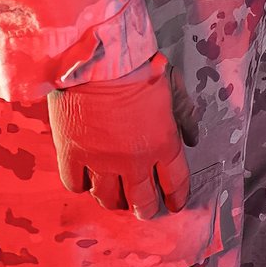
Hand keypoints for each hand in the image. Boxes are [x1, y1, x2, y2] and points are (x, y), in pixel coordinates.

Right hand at [46, 51, 196, 217]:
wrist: (98, 58)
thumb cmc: (139, 66)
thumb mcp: (173, 84)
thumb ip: (185, 114)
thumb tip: (193, 138)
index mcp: (163, 144)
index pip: (175, 183)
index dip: (176, 197)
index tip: (175, 204)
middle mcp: (133, 161)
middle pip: (141, 201)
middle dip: (145, 208)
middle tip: (144, 208)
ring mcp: (100, 162)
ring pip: (107, 199)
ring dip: (114, 200)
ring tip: (115, 196)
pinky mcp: (72, 155)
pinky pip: (76, 185)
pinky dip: (82, 185)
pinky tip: (86, 179)